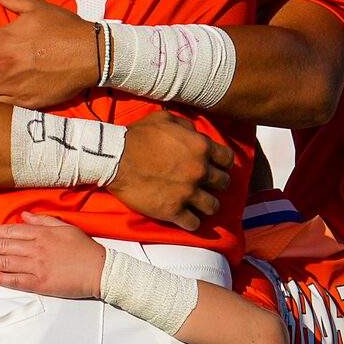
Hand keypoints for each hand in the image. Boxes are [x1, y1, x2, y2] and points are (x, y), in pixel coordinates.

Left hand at [0, 213, 105, 298]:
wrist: (99, 270)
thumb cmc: (84, 249)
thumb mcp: (65, 227)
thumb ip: (43, 221)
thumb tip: (25, 216)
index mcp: (42, 234)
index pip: (11, 231)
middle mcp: (36, 249)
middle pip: (4, 246)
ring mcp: (37, 267)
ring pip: (6, 263)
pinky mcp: (40, 284)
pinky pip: (16, 281)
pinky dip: (2, 279)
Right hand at [110, 112, 230, 232]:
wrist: (115, 158)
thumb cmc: (137, 136)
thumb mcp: (165, 119)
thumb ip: (186, 127)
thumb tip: (195, 135)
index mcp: (201, 147)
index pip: (228, 160)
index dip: (222, 164)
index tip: (215, 167)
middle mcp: (199, 171)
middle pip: (224, 184)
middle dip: (216, 185)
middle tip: (205, 186)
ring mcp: (188, 193)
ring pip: (213, 207)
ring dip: (207, 206)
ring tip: (198, 205)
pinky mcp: (173, 211)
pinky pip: (193, 223)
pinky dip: (191, 222)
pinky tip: (185, 217)